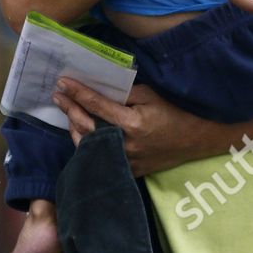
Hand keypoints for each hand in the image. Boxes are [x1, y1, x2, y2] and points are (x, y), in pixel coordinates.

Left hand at [52, 78, 233, 176]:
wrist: (195, 140)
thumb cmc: (174, 113)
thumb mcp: (151, 95)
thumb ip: (125, 93)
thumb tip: (99, 88)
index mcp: (132, 123)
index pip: (96, 105)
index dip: (77, 92)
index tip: (62, 82)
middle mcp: (125, 144)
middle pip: (86, 126)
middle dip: (69, 109)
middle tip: (58, 95)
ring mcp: (125, 161)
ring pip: (88, 146)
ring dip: (74, 128)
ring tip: (68, 112)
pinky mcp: (128, 170)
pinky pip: (100, 158)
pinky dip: (87, 145)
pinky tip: (82, 133)